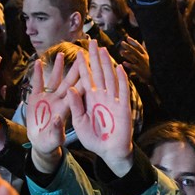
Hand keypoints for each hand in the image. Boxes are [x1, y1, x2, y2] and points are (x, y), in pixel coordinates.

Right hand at [26, 52, 80, 171]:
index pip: (79, 92)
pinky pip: (37, 83)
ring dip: (58, 67)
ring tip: (61, 54)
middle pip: (69, 81)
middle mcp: (59, 100)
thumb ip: (56, 129)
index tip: (92, 69)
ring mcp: (48, 98)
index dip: (85, 80)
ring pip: (55, 79)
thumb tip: (59, 119)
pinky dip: (37, 73)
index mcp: (67, 109)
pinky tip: (38, 62)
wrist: (39, 142)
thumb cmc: (51, 142)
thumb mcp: (55, 138)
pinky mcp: (36, 98)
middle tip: (83, 54)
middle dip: (76, 68)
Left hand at [68, 40, 132, 176]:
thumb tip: (71, 88)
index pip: (85, 78)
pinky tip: (119, 68)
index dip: (82, 66)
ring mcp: (113, 100)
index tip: (78, 52)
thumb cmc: (94, 139)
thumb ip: (75, 106)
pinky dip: (122, 80)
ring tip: (104, 50)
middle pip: (99, 73)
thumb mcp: (79, 122)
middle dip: (95, 58)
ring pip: (110, 78)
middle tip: (93, 42)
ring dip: (107, 64)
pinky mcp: (123, 107)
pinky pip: (123, 91)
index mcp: (90, 99)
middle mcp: (102, 96)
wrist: (109, 151)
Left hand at [120, 36, 150, 82]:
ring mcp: (141, 64)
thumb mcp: (148, 56)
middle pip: (135, 51)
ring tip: (121, 52)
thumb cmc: (150, 66)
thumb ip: (144, 49)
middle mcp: (143, 58)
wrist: (154, 77)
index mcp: (145, 54)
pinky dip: (128, 65)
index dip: (133, 42)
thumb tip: (143, 41)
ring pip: (133, 58)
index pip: (139, 46)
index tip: (128, 38)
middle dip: (128, 46)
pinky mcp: (140, 71)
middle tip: (122, 43)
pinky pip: (133, 67)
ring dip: (127, 55)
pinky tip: (123, 63)